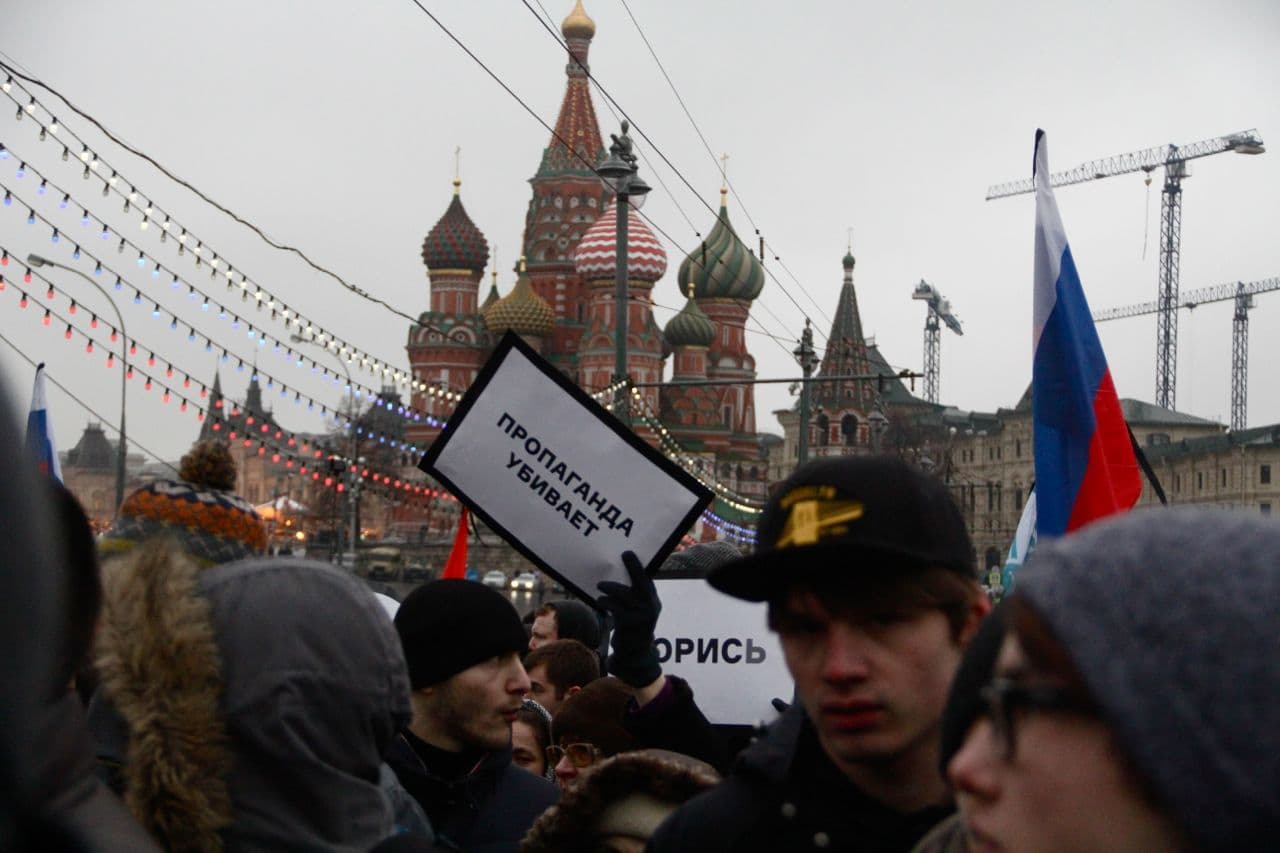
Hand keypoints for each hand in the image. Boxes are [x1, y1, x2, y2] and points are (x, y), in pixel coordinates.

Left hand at [596, 551, 661, 687]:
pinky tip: (600, 602)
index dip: (636, 565)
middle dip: (631, 568)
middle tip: (618, 559)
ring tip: (600, 587)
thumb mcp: (636, 610)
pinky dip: (606, 603)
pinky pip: (615, 608)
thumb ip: (632, 595)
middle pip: (640, 583)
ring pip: (623, 595)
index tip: (627, 553)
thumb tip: (617, 576)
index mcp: (653, 601)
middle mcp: (650, 607)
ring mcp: (641, 617)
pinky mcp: (629, 625)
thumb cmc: (632, 627)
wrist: (635, 653)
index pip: (646, 579)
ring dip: (609, 589)